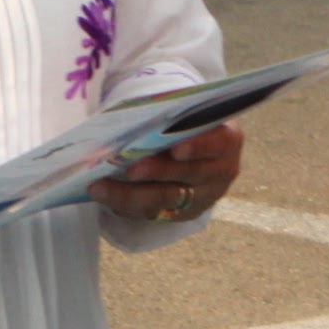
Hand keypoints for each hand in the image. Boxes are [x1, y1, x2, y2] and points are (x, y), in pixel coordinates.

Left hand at [91, 122, 242, 225]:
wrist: (198, 152)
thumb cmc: (187, 123)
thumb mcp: (190, 115)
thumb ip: (174, 117)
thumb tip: (135, 120)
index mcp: (228, 139)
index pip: (219, 143)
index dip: (199, 146)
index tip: (176, 148)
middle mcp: (221, 171)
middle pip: (189, 174)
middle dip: (157, 172)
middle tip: (130, 169)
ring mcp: (203, 196)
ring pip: (165, 198)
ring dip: (130, 193)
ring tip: (100, 186)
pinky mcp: (182, 213)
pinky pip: (151, 212)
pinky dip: (125, 204)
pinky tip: (104, 195)